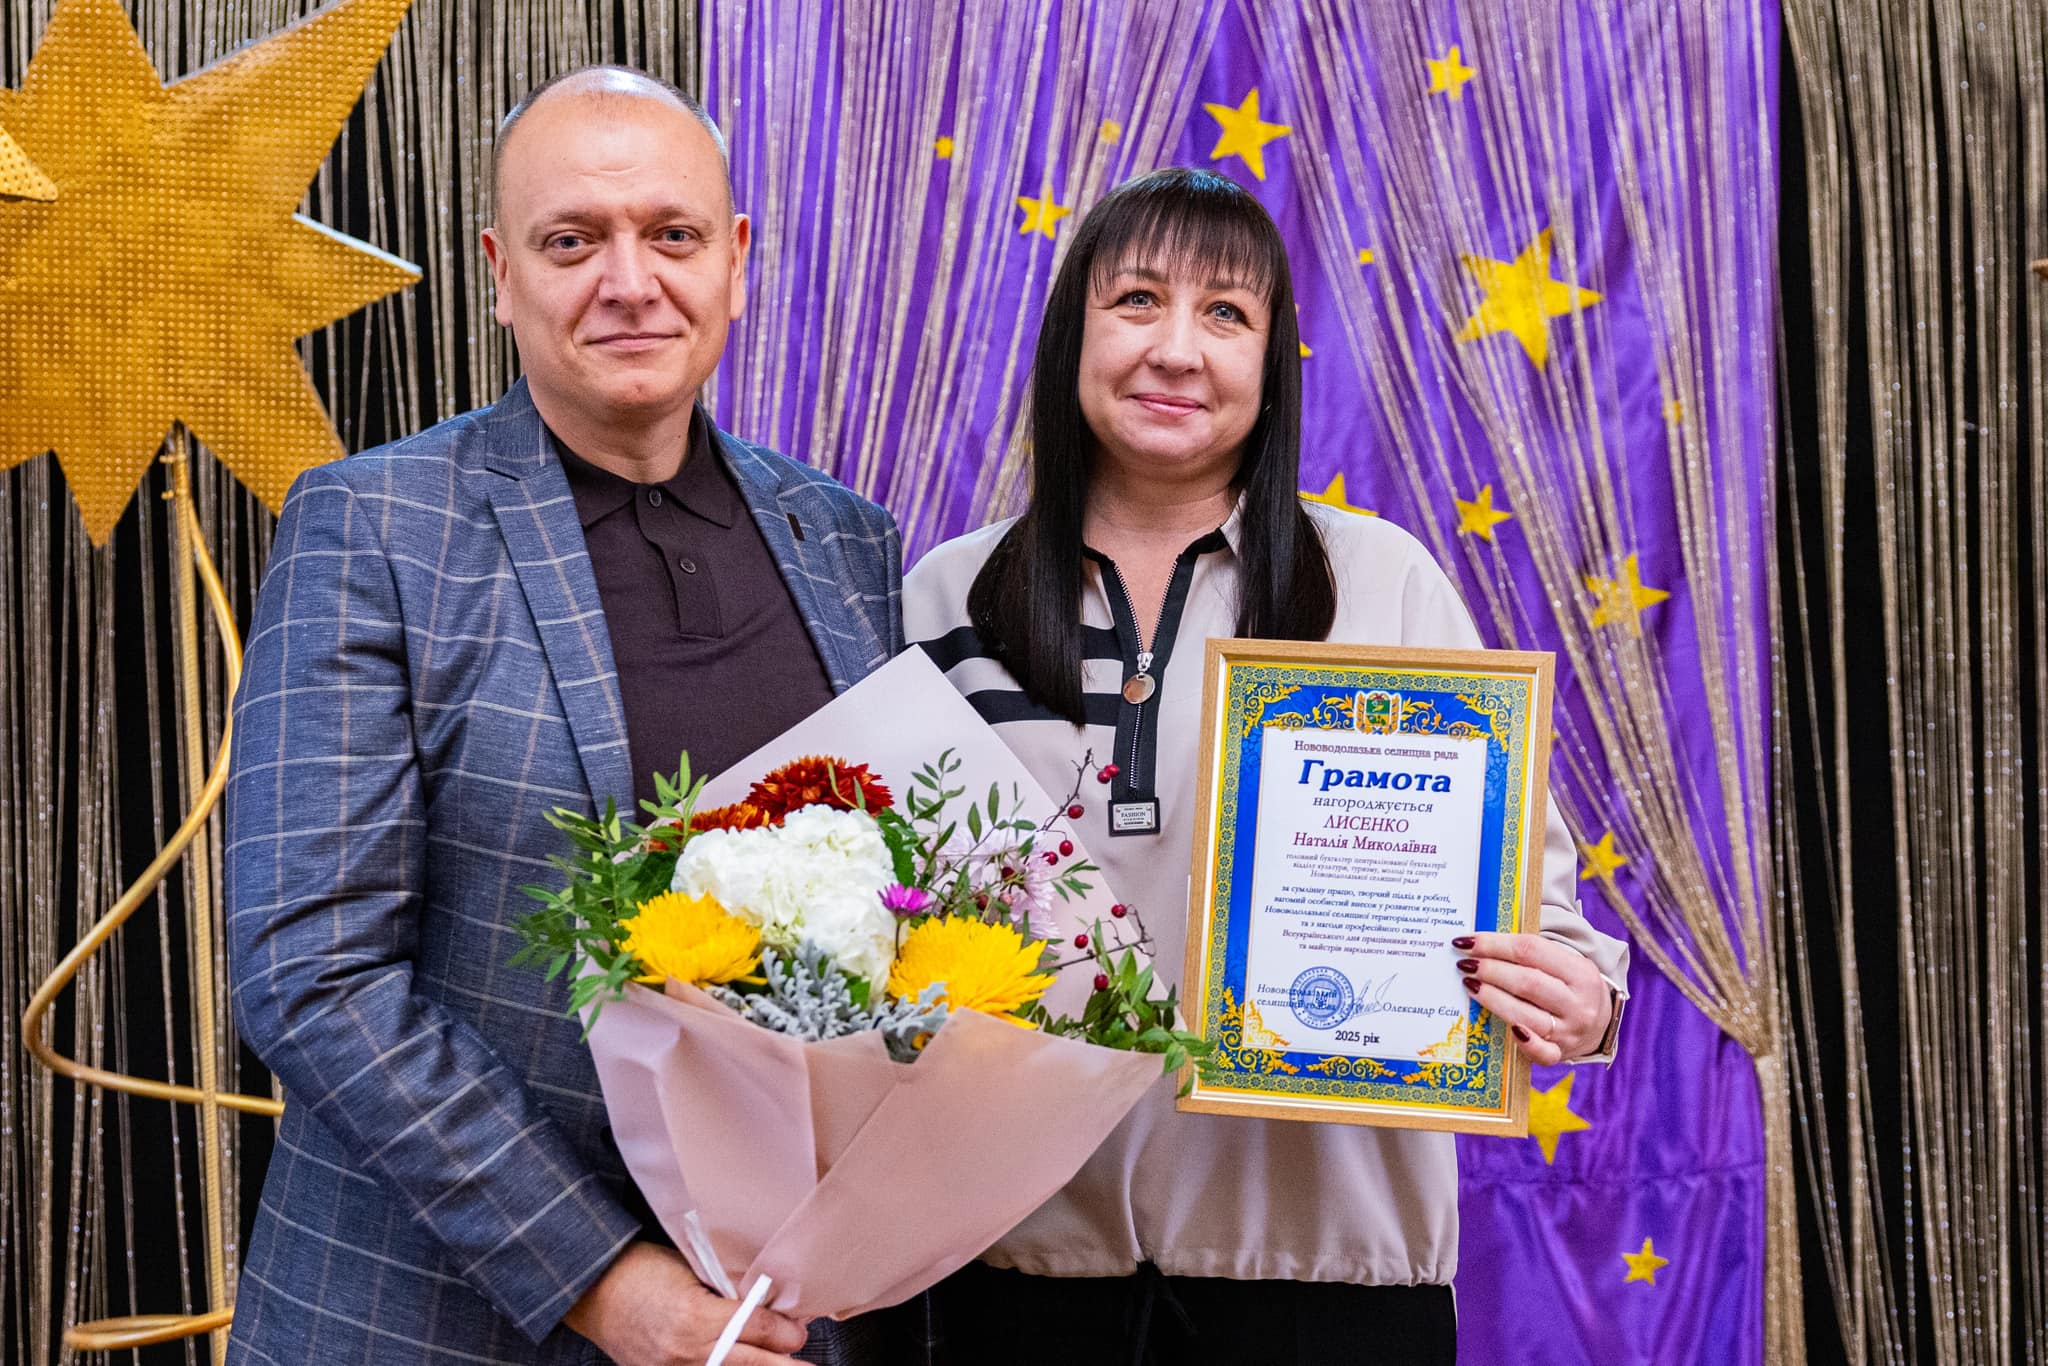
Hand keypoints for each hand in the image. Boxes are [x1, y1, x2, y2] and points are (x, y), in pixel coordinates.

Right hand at [564, 1242, 808, 1365]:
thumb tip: (763, 1303)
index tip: (800, 1331)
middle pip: (750, 1364)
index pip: (756, 1329)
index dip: (784, 1332)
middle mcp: (687, 1351)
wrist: (592, 1289)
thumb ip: (726, 1290)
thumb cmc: (641, 1269)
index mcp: (697, 1317)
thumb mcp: (690, 1269)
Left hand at [1451, 932, 1612, 1064]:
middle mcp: (1578, 1003)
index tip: (1467, 942)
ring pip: (1525, 1014)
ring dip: (1492, 998)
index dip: (1494, 944)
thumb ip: (1530, 953)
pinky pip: (1541, 1053)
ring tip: (1469, 984)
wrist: (1599, 1023)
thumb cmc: (1569, 986)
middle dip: (1489, 970)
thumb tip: (1481, 943)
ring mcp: (1570, 1031)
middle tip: (1464, 964)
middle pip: (1526, 982)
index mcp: (1581, 972)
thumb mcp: (1564, 963)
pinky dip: (1523, 1042)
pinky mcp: (1560, 1053)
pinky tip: (1506, 1027)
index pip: (1530, 950)